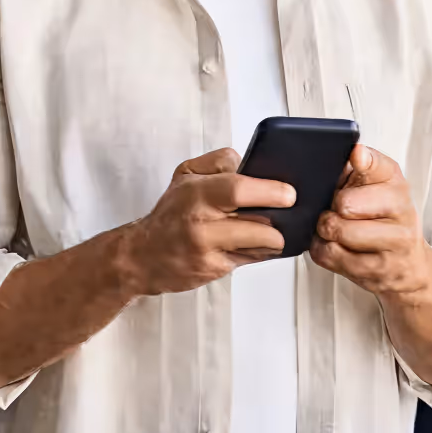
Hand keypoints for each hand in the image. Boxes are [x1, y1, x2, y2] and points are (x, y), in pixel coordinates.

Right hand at [126, 148, 295, 295]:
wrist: (142, 256)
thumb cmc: (170, 212)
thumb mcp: (186, 174)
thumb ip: (218, 162)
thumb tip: (248, 162)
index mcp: (196, 192)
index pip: (238, 189)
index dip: (270, 191)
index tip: (288, 193)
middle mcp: (200, 223)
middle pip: (257, 223)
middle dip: (279, 218)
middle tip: (287, 209)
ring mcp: (208, 250)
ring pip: (260, 244)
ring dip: (272, 237)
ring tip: (269, 228)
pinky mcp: (214, 271)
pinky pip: (251, 259)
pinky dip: (259, 251)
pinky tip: (252, 243)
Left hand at [310, 142, 428, 296]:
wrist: (408, 266)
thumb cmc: (382, 219)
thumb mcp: (374, 186)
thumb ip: (357, 167)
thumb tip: (355, 151)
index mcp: (395, 181)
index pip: (376, 164)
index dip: (361, 160)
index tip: (356, 155)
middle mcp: (401, 209)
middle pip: (346, 203)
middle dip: (332, 207)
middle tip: (338, 210)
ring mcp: (394, 243)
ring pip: (337, 231)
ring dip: (326, 231)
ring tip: (335, 229)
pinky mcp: (379, 271)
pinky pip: (331, 256)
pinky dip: (324, 250)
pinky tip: (336, 246)